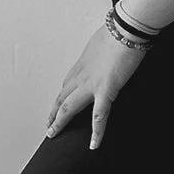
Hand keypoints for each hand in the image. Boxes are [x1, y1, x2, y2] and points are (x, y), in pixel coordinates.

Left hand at [45, 21, 149, 150]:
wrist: (126, 28)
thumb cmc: (119, 30)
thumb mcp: (105, 42)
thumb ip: (102, 52)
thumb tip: (108, 54)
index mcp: (82, 63)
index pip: (67, 84)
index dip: (61, 97)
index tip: (57, 106)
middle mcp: (82, 74)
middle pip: (62, 97)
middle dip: (53, 112)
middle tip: (48, 125)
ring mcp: (91, 84)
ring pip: (69, 107)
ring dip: (60, 121)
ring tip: (53, 134)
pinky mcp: (105, 90)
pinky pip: (99, 116)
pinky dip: (96, 132)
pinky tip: (93, 144)